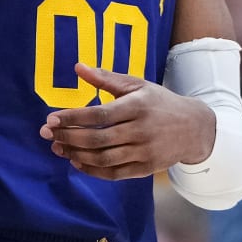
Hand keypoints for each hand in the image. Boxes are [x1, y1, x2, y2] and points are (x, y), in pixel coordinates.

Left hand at [40, 64, 215, 179]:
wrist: (194, 128)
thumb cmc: (159, 103)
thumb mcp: (137, 85)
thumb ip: (105, 79)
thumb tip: (77, 67)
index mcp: (137, 106)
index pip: (99, 114)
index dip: (73, 118)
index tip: (51, 119)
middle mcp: (141, 130)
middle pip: (98, 139)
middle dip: (68, 138)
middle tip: (47, 134)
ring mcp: (144, 152)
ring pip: (104, 158)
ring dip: (76, 155)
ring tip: (58, 149)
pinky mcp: (146, 168)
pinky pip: (114, 173)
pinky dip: (93, 170)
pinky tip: (77, 162)